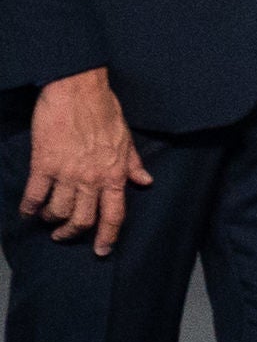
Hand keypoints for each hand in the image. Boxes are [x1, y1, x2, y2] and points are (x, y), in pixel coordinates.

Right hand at [16, 68, 152, 251]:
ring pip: (57, 211)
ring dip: (50, 220)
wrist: (77, 90)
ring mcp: (66, 173)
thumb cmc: (104, 110)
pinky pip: (34, 195)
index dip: (108, 237)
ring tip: (46, 219)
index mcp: (114, 174)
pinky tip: (27, 211)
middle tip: (63, 236)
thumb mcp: (126, 139)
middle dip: (71, 234)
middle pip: (82, 220)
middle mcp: (91, 179)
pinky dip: (29, 207)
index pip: (115, 214)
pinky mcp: (43, 164)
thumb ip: (132, 164)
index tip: (101, 251)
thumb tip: (145, 181)